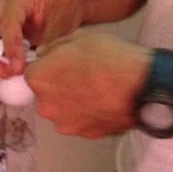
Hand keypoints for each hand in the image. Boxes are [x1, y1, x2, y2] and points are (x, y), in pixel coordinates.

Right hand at [0, 0, 85, 75]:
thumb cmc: (68, 5)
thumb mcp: (59, 26)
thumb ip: (43, 46)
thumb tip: (27, 68)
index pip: (5, 26)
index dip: (10, 49)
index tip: (17, 68)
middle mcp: (2, 5)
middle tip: (3, 70)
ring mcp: (0, 15)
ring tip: (9, 71)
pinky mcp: (3, 25)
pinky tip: (12, 65)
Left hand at [26, 31, 148, 137]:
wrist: (141, 85)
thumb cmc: (109, 57)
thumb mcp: (78, 37)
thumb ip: (53, 48)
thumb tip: (45, 55)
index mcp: (39, 79)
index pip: (31, 72)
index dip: (47, 66)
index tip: (60, 62)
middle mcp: (46, 106)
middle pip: (46, 93)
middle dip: (58, 84)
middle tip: (81, 73)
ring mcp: (66, 123)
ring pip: (63, 108)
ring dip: (72, 100)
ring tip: (96, 86)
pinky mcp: (85, 134)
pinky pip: (80, 120)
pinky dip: (88, 112)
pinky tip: (103, 99)